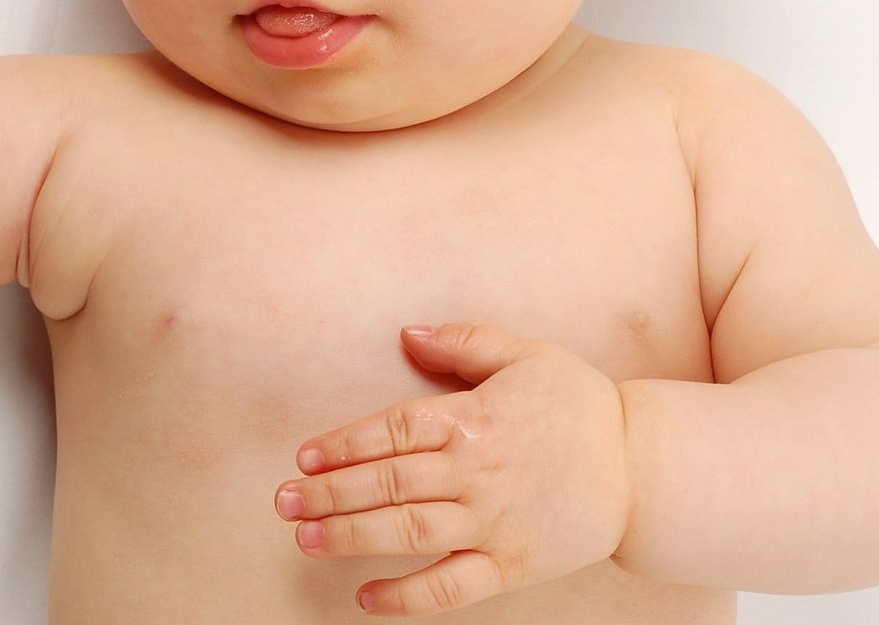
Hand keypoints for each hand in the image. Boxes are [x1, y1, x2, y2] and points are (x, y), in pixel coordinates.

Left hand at [274, 323, 629, 617]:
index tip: (304, 457)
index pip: (391, 431)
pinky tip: (366, 599)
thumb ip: (462, 341)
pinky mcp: (513, 565)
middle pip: (388, 483)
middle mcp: (475, 473)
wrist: (648, 468)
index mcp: (472, 419)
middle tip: (283, 501)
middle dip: (328, 493)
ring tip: (306, 538)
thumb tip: (408, 334)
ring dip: (351, 536)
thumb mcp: (525, 353)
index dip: (342, 445)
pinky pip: (452, 587)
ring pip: (408, 532)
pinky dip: (407, 598)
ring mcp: (493, 523)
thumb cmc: (581, 405)